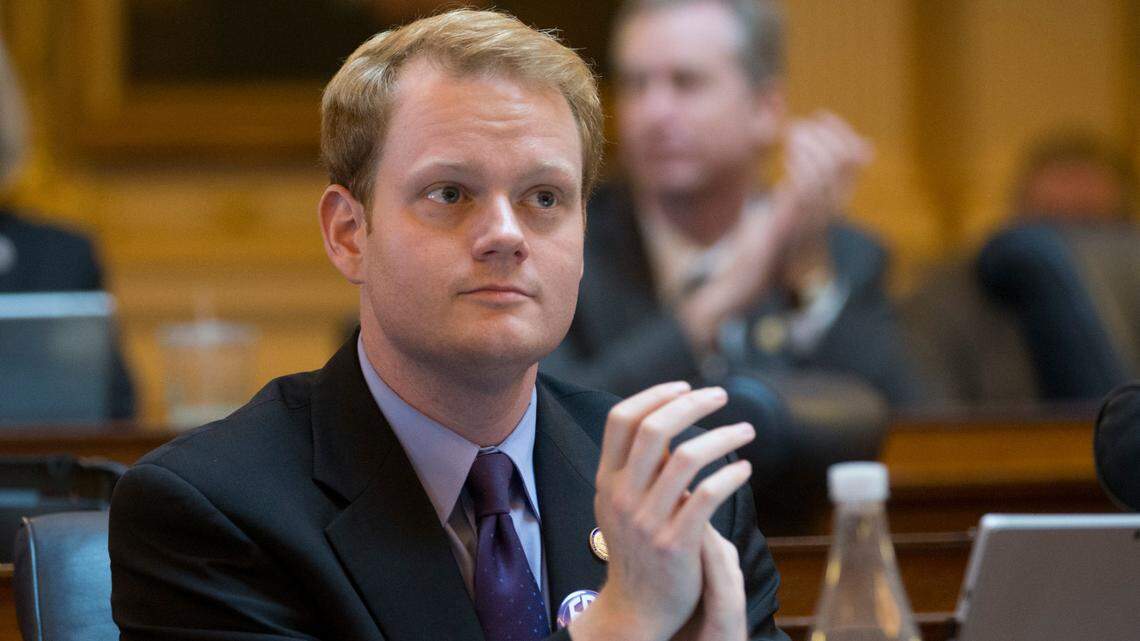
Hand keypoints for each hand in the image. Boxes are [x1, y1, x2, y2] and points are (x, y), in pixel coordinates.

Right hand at [568, 382, 754, 640]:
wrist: (637, 608)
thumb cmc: (638, 548)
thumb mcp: (623, 502)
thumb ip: (640, 464)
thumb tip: (667, 417)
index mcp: (607, 479)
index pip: (621, 419)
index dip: (655, 394)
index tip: (685, 385)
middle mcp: (623, 495)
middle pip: (653, 428)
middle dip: (692, 403)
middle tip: (721, 396)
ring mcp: (648, 520)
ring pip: (687, 457)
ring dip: (723, 436)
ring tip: (745, 431)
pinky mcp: (677, 543)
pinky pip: (708, 495)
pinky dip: (731, 474)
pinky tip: (744, 469)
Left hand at [773, 112, 871, 291]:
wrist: (757, 272)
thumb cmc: (775, 230)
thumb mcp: (798, 197)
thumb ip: (813, 169)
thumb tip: (836, 138)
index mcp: (837, 201)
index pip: (856, 157)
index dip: (840, 131)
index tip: (818, 117)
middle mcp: (832, 208)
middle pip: (844, 157)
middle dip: (821, 133)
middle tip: (796, 129)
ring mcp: (815, 215)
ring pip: (826, 167)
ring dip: (807, 144)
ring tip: (789, 138)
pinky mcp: (794, 220)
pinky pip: (805, 183)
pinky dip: (797, 163)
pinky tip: (784, 160)